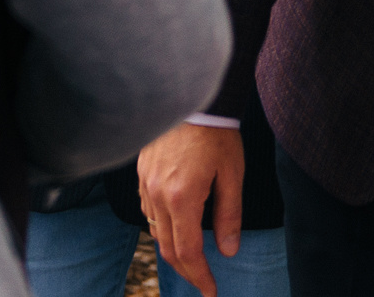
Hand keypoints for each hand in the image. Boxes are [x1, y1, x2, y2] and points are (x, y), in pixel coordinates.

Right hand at [136, 123, 242, 296]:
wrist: (192, 96)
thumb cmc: (216, 133)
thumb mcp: (231, 174)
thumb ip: (230, 215)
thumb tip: (228, 250)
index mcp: (182, 198)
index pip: (188, 252)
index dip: (200, 276)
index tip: (211, 291)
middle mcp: (157, 194)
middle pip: (167, 247)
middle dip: (186, 270)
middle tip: (203, 282)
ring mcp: (146, 183)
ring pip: (154, 230)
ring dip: (172, 249)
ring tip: (192, 258)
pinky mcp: (142, 172)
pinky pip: (147, 209)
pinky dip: (161, 226)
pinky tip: (175, 225)